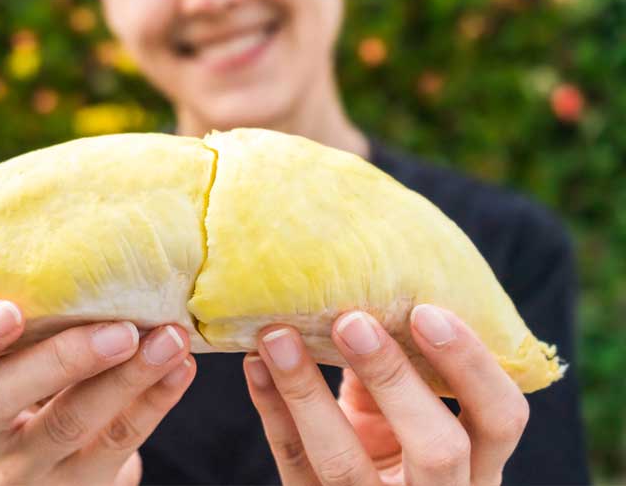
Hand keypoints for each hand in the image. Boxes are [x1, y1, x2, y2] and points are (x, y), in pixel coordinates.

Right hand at [0, 301, 194, 485]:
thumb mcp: (10, 350)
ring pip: (69, 423)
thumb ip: (29, 308)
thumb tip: (89, 223)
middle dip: (62, 359)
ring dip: (126, 378)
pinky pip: (118, 442)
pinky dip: (154, 400)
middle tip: (120, 328)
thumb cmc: (29, 374)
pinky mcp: (77, 483)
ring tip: (171, 339)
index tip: (9, 310)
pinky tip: (181, 368)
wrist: (53, 460)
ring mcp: (25, 465)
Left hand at [244, 305, 528, 485]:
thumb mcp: (412, 420)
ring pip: (344, 462)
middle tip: (351, 321)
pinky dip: (272, 410)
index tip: (426, 310)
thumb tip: (369, 291)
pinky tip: (255, 365)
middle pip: (437, 449)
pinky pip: (292, 465)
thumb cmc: (393, 447)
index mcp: (478, 465)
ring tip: (277, 335)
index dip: (471, 366)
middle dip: (393, 378)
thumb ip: (405, 374)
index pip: (501, 419)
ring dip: (306, 391)